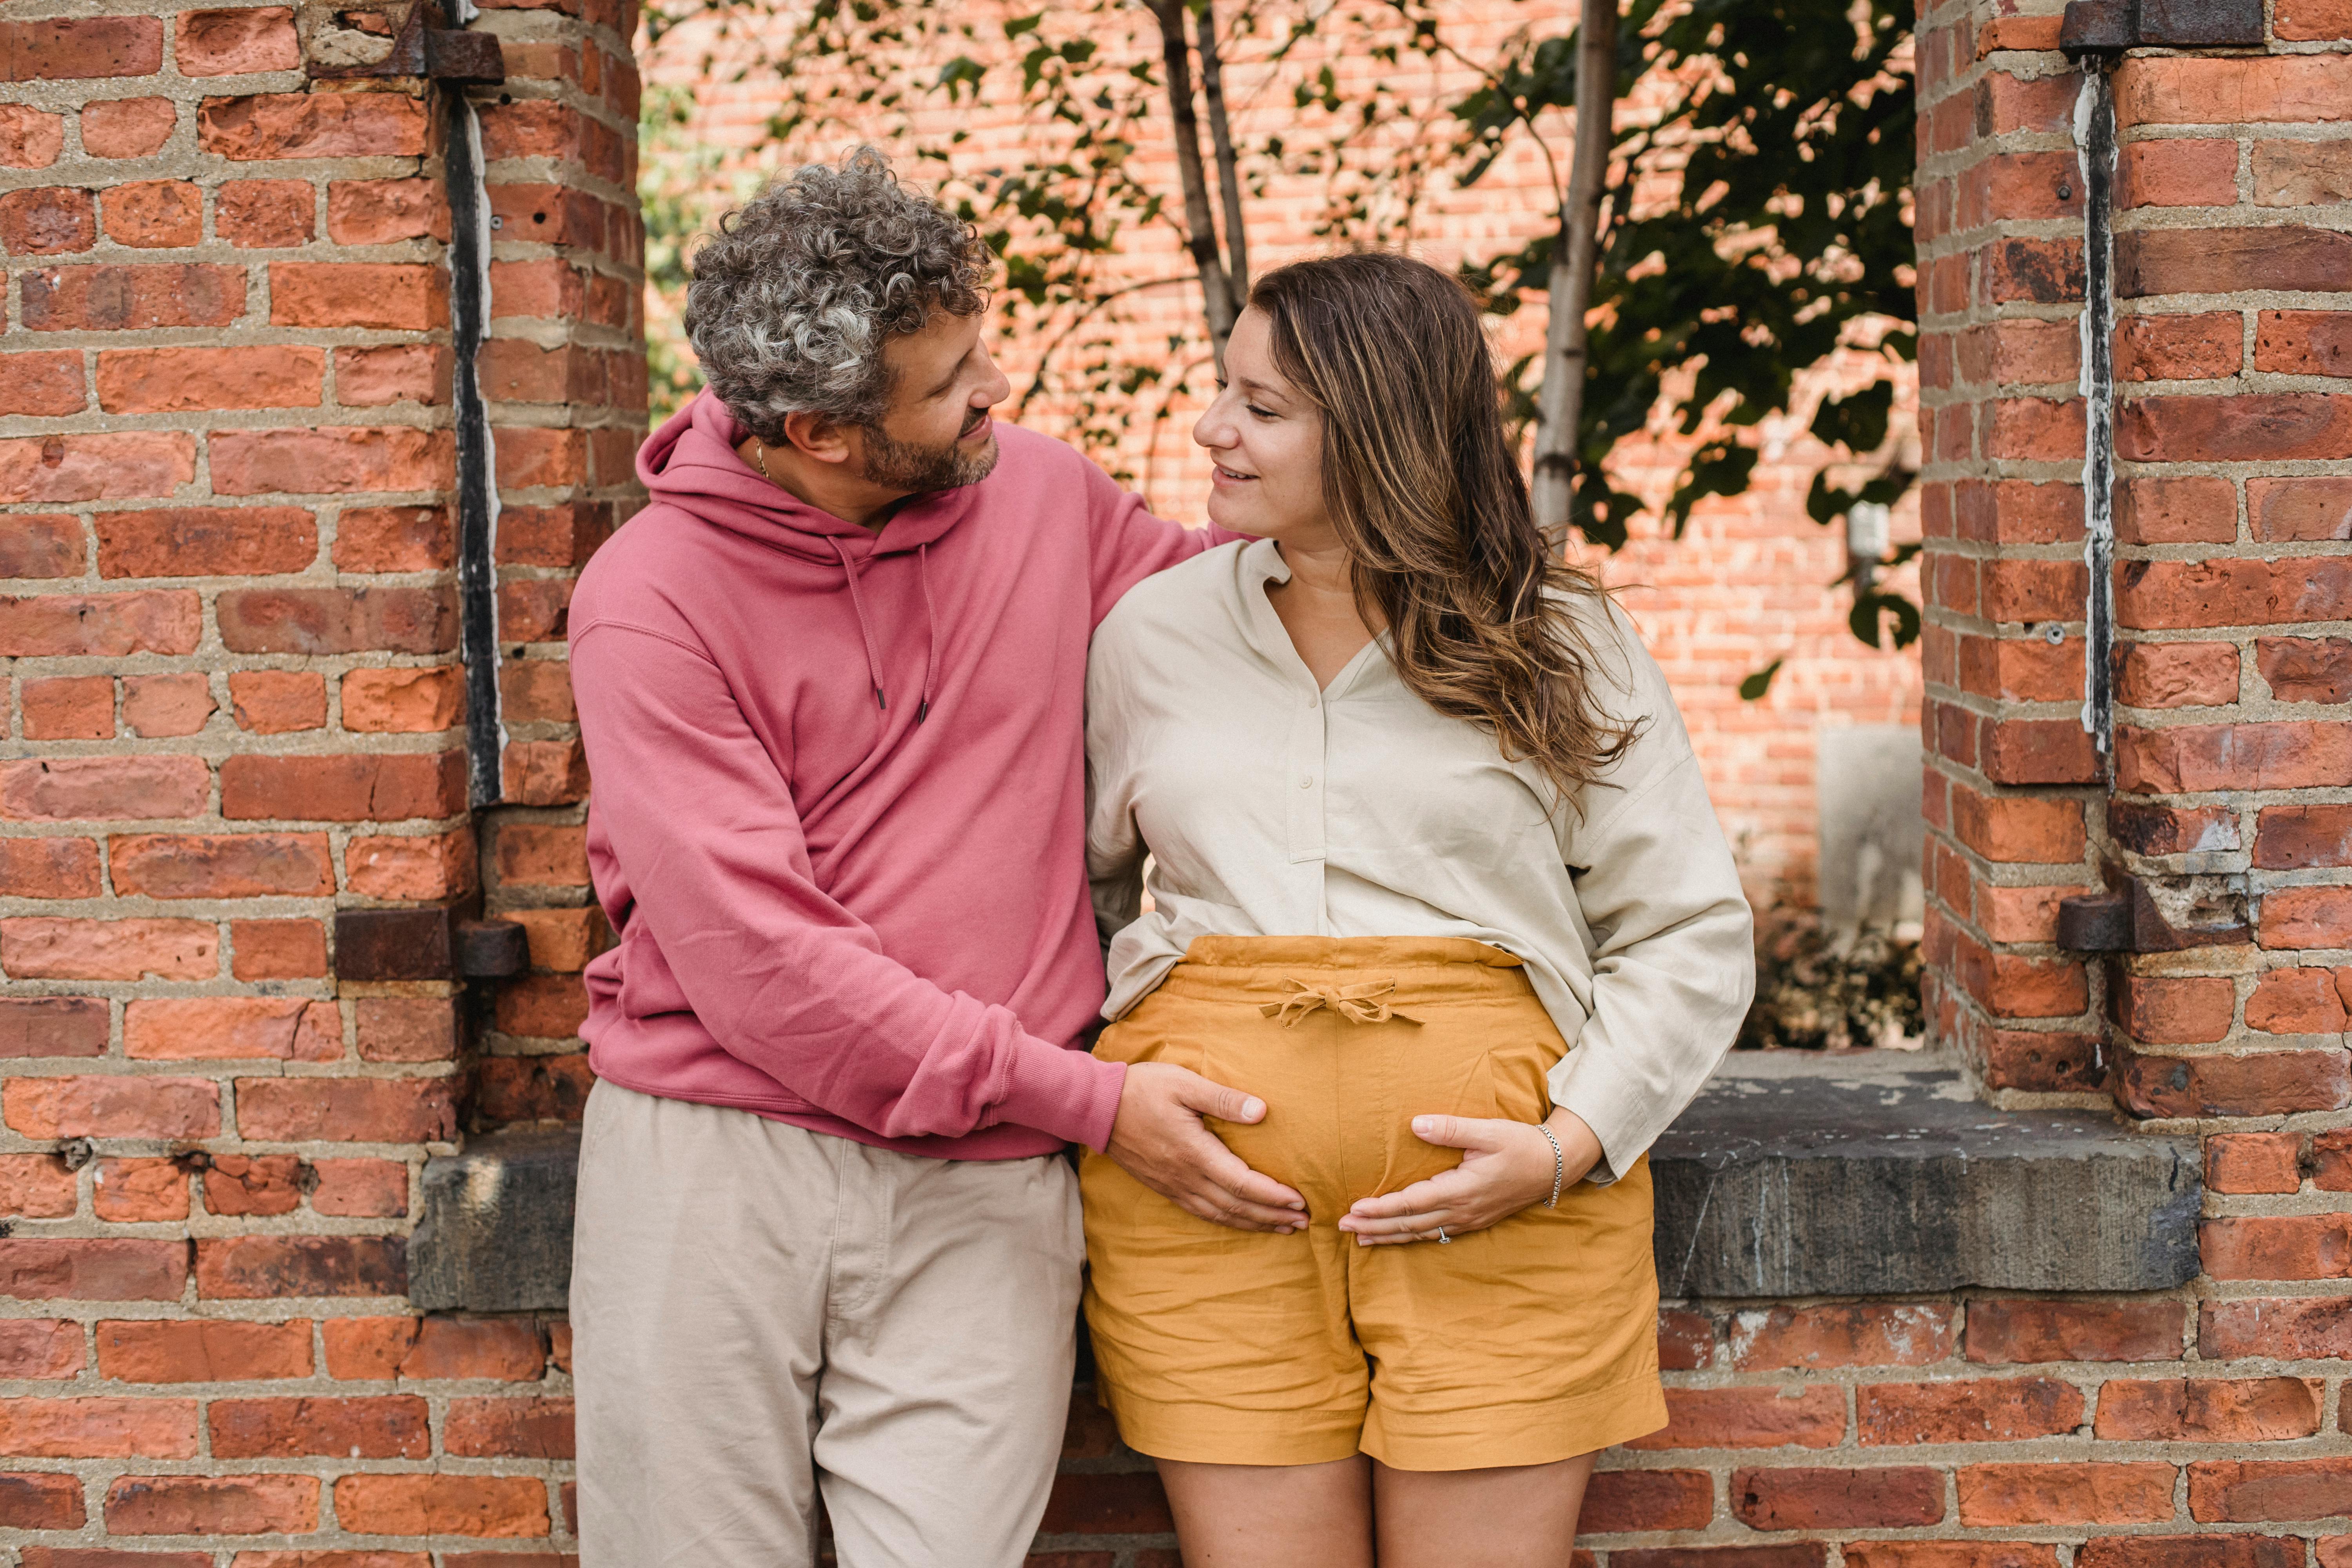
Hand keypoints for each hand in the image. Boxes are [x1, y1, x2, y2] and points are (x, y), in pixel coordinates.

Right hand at [1105, 1061, 1307, 1233]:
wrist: (1096, 1108)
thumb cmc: (1142, 1090)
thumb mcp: (1184, 1083)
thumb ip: (1224, 1100)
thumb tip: (1262, 1112)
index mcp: (1194, 1153)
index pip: (1243, 1184)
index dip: (1273, 1196)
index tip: (1299, 1201)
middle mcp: (1185, 1177)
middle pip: (1236, 1207)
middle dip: (1272, 1216)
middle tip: (1303, 1222)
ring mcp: (1173, 1186)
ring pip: (1220, 1215)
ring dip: (1253, 1224)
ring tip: (1281, 1227)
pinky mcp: (1164, 1187)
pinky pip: (1201, 1213)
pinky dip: (1227, 1221)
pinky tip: (1240, 1221)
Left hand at [1338, 1108, 1601, 1245]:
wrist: (1554, 1165)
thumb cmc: (1520, 1144)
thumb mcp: (1488, 1131)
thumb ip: (1450, 1129)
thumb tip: (1414, 1125)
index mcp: (1462, 1189)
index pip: (1411, 1203)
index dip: (1381, 1209)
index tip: (1354, 1209)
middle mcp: (1462, 1211)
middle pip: (1410, 1224)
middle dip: (1375, 1227)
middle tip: (1342, 1228)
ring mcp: (1468, 1219)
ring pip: (1421, 1233)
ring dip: (1389, 1236)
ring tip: (1361, 1238)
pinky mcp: (1474, 1220)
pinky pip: (1435, 1234)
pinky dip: (1411, 1237)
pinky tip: (1398, 1236)